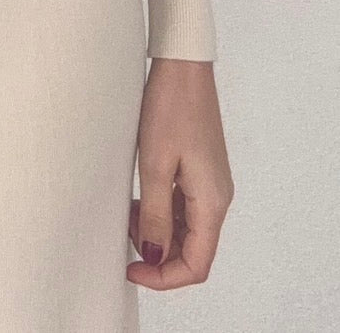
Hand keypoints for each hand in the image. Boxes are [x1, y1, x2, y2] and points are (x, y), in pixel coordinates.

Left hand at [127, 58, 233, 289]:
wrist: (183, 66)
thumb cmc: (170, 108)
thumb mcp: (155, 165)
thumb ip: (156, 216)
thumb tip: (154, 257)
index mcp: (212, 202)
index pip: (196, 264)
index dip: (164, 277)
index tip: (131, 270)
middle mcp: (218, 198)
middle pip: (193, 250)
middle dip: (159, 254)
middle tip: (125, 236)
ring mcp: (210, 183)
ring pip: (187, 229)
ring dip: (159, 232)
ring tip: (129, 213)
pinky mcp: (201, 169)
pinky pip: (184, 206)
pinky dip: (162, 211)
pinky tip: (140, 198)